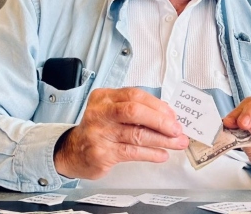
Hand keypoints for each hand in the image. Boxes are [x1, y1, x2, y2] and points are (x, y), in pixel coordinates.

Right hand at [53, 88, 188, 179]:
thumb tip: (167, 115)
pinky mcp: (102, 153)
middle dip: (160, 121)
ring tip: (176, 143)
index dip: (157, 105)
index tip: (172, 115)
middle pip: (135, 111)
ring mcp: (99, 133)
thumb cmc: (98, 129)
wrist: (73, 151)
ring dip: (162, 140)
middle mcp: (100, 113)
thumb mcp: (112, 111)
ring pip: (137, 134)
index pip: (135, 95)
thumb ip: (136, 109)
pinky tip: (161, 154)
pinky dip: (151, 153)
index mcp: (104, 97)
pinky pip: (132, 152)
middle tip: (176, 130)